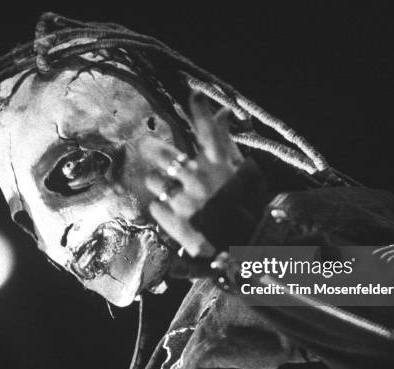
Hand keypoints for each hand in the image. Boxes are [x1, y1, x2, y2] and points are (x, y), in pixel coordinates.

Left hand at [144, 94, 243, 256]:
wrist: (245, 249)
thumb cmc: (247, 209)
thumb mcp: (246, 174)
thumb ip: (228, 143)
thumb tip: (223, 112)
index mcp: (220, 166)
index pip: (207, 130)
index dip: (200, 110)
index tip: (192, 94)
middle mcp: (200, 179)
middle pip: (165, 154)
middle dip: (153, 148)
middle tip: (146, 145)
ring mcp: (185, 201)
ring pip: (155, 181)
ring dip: (159, 182)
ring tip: (168, 190)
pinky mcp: (175, 222)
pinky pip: (155, 206)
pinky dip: (162, 208)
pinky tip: (173, 212)